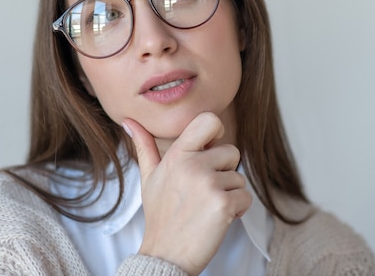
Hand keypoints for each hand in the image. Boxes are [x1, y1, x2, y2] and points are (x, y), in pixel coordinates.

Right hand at [122, 112, 251, 275]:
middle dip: (224, 172)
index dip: (216, 132)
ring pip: (239, 178)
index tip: (210, 150)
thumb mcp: (149, 177)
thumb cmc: (160, 215)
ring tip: (207, 207)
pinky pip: (245, 197)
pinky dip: (237, 210)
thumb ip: (144, 146)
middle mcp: (193, 165)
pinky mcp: (223, 204)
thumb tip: (129, 121)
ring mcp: (209, 184)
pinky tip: (217, 218)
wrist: (166, 254)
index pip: (209, 120)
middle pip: (232, 152)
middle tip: (203, 191)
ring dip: (229, 194)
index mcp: (177, 155)